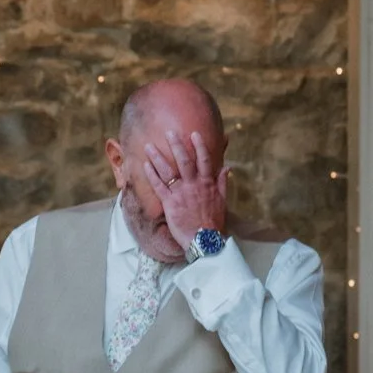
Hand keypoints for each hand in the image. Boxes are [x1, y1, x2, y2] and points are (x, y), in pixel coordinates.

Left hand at [145, 130, 228, 250]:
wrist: (204, 240)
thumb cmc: (214, 222)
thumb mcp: (222, 200)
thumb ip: (223, 182)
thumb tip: (227, 167)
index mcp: (207, 184)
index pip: (204, 160)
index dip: (199, 146)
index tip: (194, 134)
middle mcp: (193, 185)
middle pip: (184, 161)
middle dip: (176, 145)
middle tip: (169, 132)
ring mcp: (181, 193)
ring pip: (168, 171)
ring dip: (157, 157)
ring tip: (149, 145)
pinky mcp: (169, 203)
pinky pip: (159, 186)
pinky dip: (151, 175)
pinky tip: (145, 165)